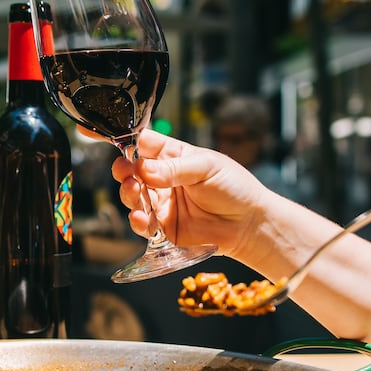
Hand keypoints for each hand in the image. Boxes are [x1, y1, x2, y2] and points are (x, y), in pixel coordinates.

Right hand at [110, 129, 274, 258]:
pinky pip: (143, 224)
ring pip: (133, 197)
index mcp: (174, 156)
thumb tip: (143, 169)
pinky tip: (142, 217)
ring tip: (134, 192)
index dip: (129, 143)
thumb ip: (173, 169)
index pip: (144, 144)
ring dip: (129, 194)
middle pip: (132, 171)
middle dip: (124, 171)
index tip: (121, 146)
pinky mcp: (163, 227)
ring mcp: (162, 203)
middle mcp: (163, 178)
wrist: (249, 224)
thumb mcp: (206, 167)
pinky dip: (138, 221)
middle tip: (126, 173)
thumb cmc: (234, 188)